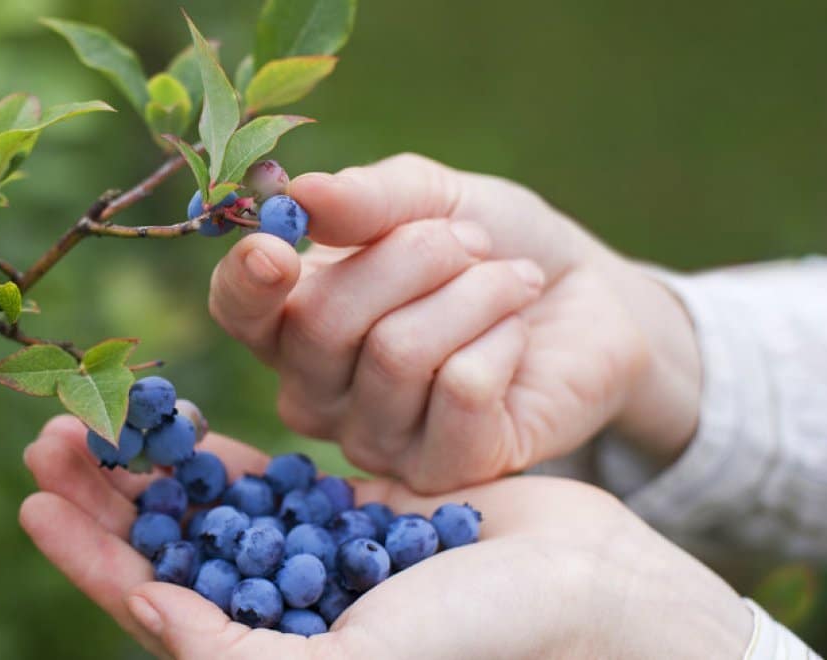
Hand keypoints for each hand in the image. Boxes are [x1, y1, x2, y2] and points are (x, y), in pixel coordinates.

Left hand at [19, 417, 750, 658]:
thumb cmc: (477, 645)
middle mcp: (276, 611)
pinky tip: (176, 414)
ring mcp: (309, 558)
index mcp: (263, 654)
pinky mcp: (346, 514)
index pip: (147, 603)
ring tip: (96, 413)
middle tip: (48, 435)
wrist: (587, 594)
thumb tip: (146, 617)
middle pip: (163, 547)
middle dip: (102, 496)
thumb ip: (239, 655)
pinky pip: (264, 476)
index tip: (31, 500)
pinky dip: (217, 449)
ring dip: (147, 464)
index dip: (85, 555)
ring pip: (202, 505)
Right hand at [209, 154, 701, 491]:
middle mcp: (317, 391)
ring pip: (397, 354)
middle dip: (412, 257)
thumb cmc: (491, 245)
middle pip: (323, 323)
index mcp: (293, 320)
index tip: (277, 248)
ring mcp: (375, 440)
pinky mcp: (444, 470)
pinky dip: (502, 339)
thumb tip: (302, 194)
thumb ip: (367, 199)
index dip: (246, 284)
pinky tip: (517, 336)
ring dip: (473, 293)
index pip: (237, 312)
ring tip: (511, 281)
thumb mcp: (432, 198)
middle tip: (471, 242)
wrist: (589, 299)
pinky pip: (460, 390)